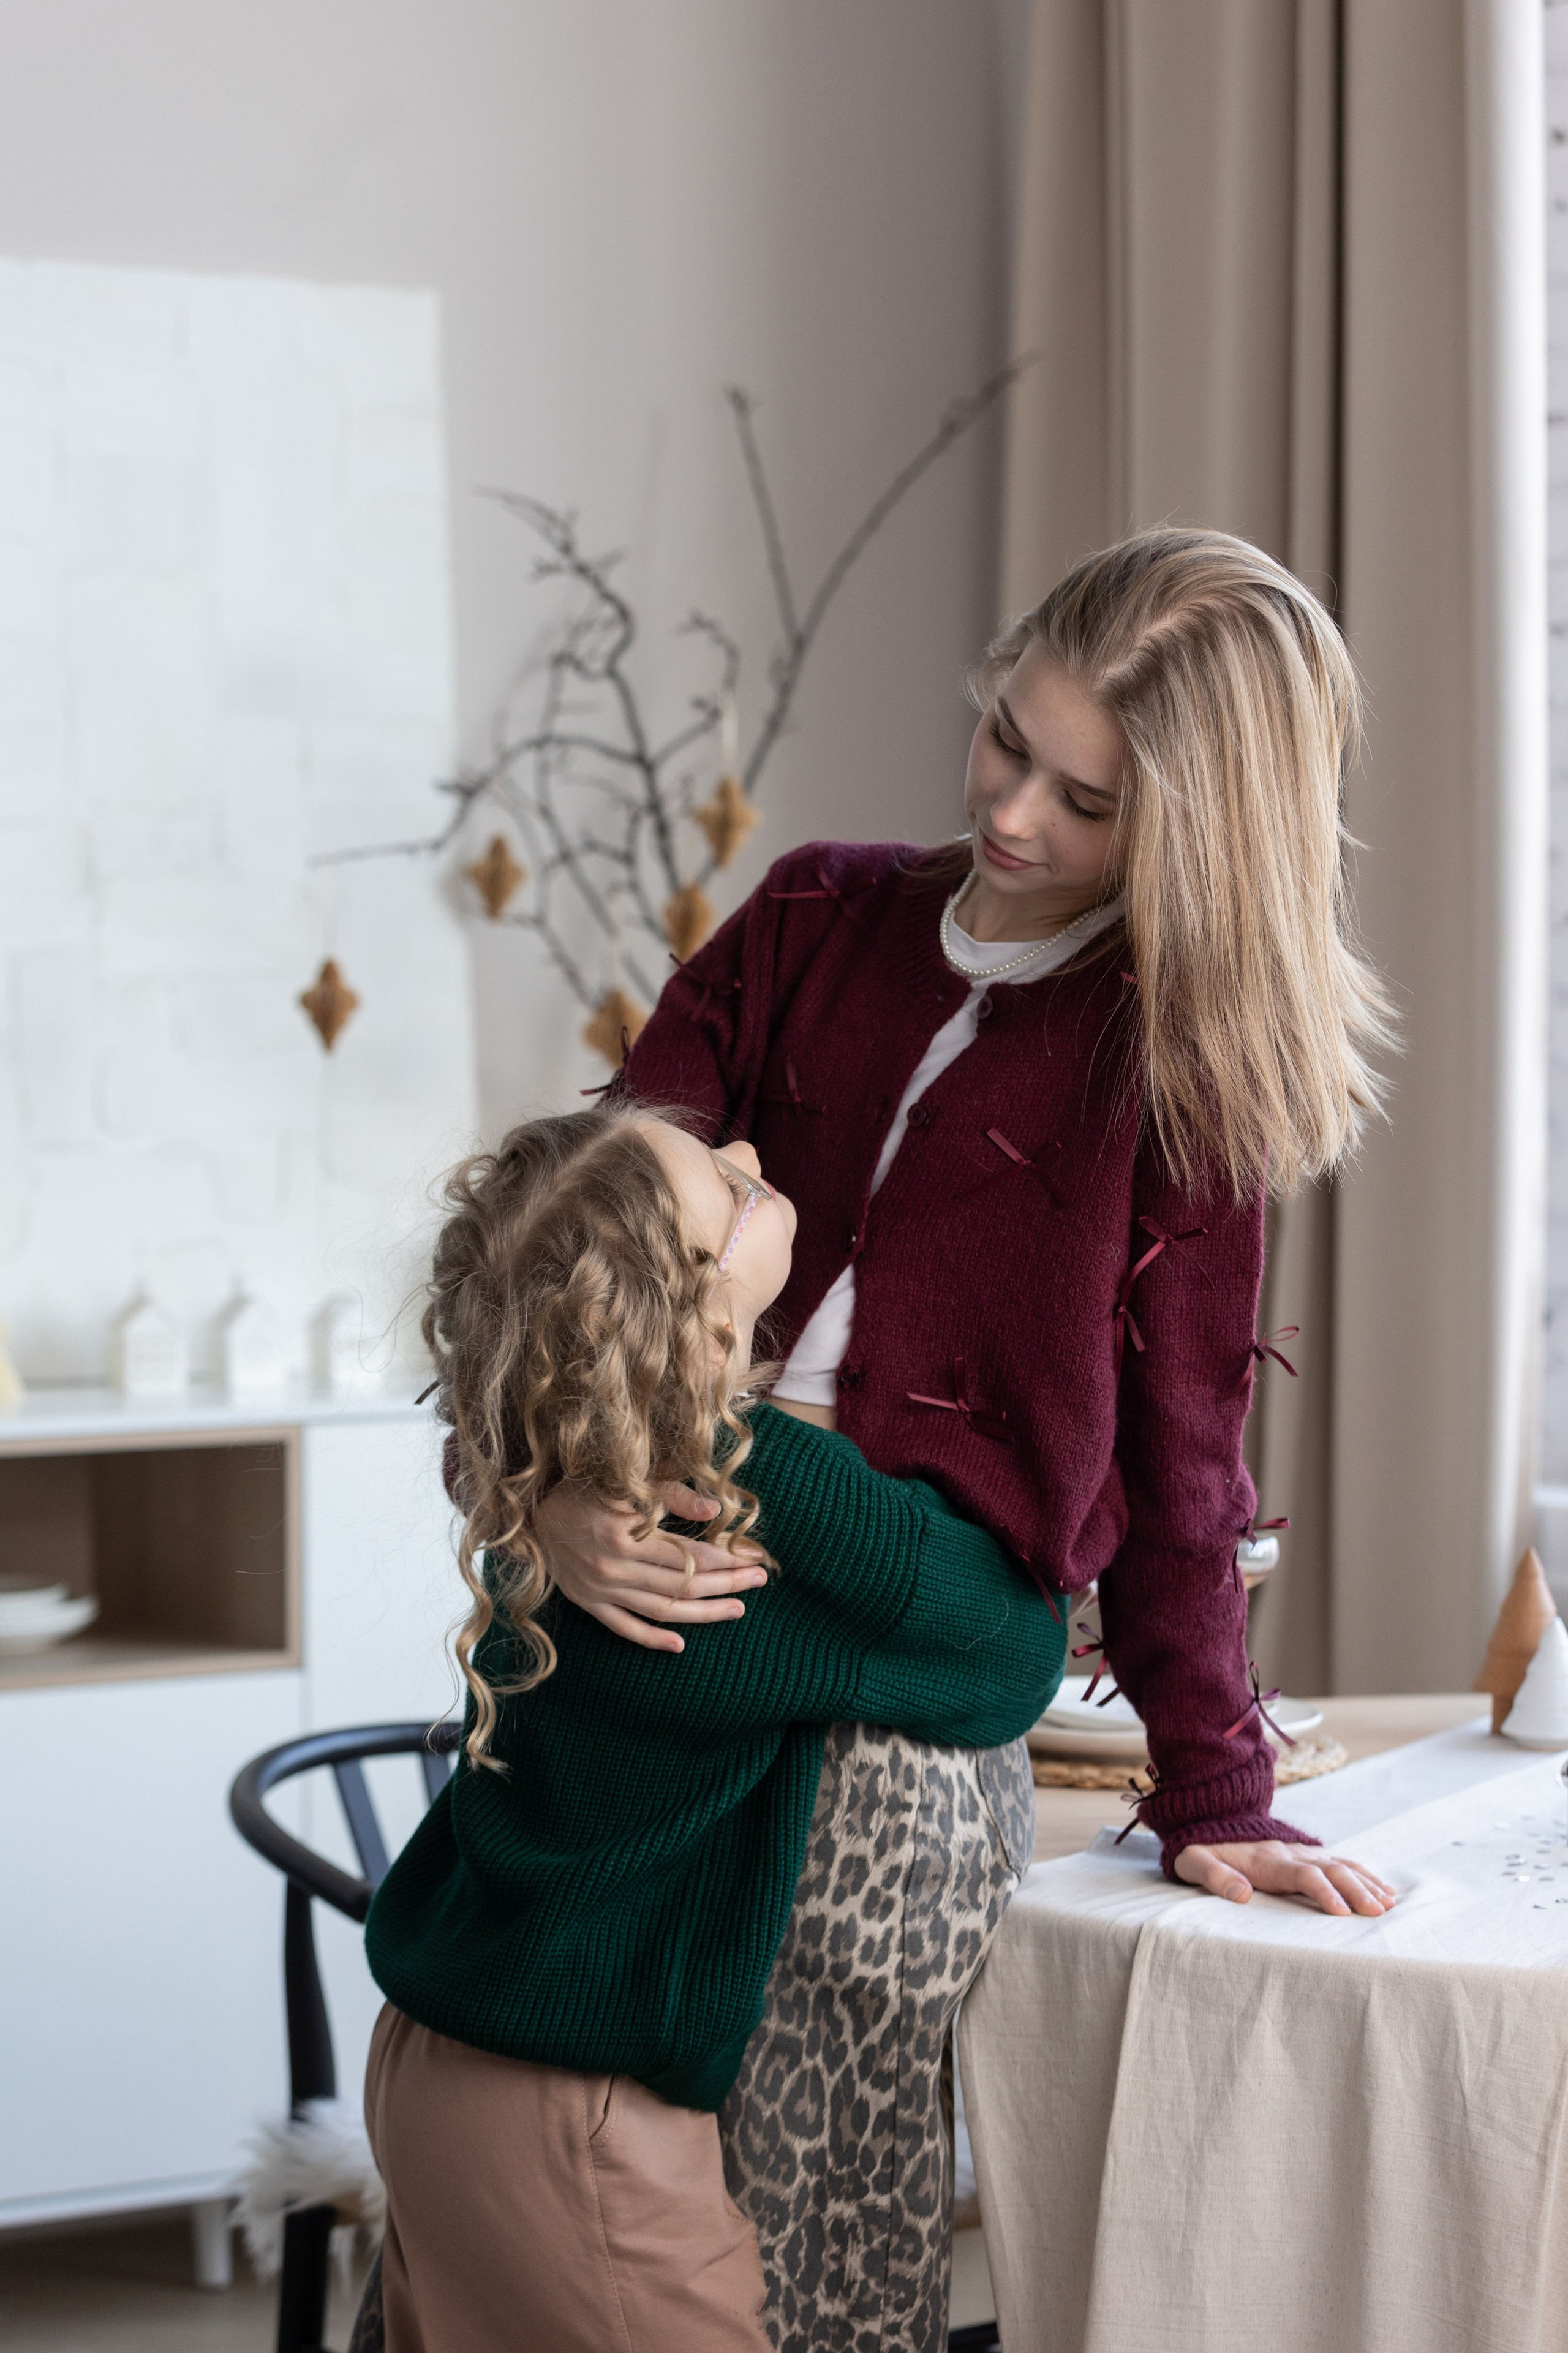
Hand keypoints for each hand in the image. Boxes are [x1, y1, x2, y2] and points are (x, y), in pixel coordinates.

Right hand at [531, 1480, 767, 1652]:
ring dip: (703, 1614)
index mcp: (625, 1537)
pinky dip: (652, 1640)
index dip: (724, 1556)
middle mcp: (615, 1569)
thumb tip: (715, 1511)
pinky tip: (680, 1647)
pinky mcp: (589, 1604)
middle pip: (683, 1584)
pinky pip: (625, 1629)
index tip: (753, 1556)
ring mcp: (602, 1591)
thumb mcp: (624, 1483)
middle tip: (759, 1581)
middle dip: (726, 1583)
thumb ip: (670, 1495)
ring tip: (737, 1610)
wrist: (530, 1514)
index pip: (688, 1554)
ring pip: (662, 1611)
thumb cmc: (582, 1490)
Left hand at [1174, 1840, 1396, 1916]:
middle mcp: (1290, 1853)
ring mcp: (1302, 1852)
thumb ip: (1214, 1876)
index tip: (1341, 1913)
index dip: (1322, 1892)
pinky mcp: (1308, 1854)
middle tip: (1378, 1913)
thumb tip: (1241, 1895)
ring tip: (1388, 1904)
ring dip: (1366, 1883)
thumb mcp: (1193, 1861)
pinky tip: (1385, 1890)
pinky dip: (1366, 1875)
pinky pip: (1343, 1862)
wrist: (1209, 1816)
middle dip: (1356, 1890)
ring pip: (1342, 1865)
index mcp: (1265, 1860)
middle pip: (1330, 1870)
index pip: (1301, 1875)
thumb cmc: (1200, 1848)